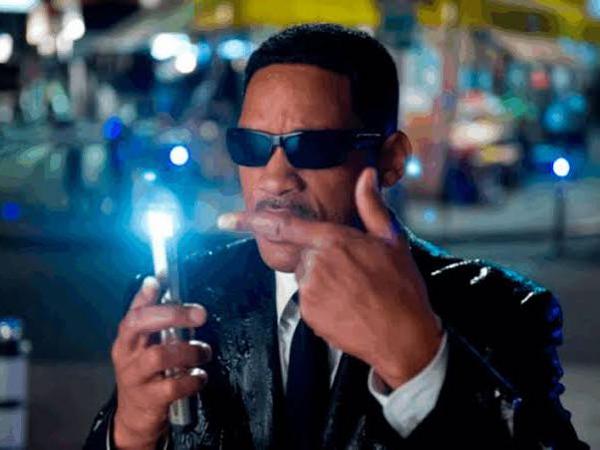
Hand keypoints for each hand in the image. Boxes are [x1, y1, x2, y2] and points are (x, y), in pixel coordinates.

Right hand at [111, 277, 210, 449]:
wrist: (134, 417)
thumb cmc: (146, 374)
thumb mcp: (146, 348)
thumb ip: (159, 324)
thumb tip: (173, 294)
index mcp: (127, 339)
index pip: (133, 312)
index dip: (144, 296)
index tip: (156, 281)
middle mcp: (127, 354)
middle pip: (141, 325)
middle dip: (172, 314)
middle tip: (199, 314)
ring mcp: (135, 377)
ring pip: (159, 355)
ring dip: (189, 351)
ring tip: (203, 352)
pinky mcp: (149, 399)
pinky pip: (173, 385)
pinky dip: (192, 379)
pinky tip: (199, 376)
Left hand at [219, 168, 441, 388]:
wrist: (404, 337)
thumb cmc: (401, 287)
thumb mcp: (392, 240)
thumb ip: (372, 205)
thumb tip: (367, 175)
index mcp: (333, 240)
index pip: (283, 226)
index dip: (249, 221)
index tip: (224, 219)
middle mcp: (315, 264)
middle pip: (303, 254)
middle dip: (322, 260)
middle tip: (354, 274)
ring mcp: (309, 292)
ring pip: (307, 278)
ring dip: (324, 281)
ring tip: (355, 292)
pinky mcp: (308, 316)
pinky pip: (309, 302)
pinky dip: (324, 303)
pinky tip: (348, 307)